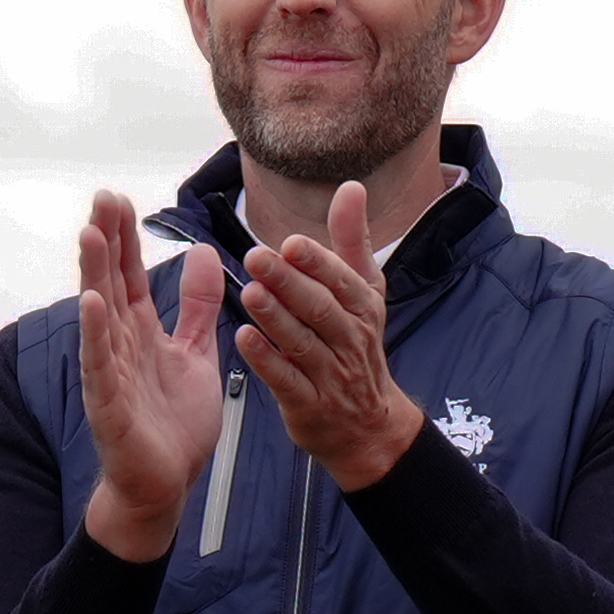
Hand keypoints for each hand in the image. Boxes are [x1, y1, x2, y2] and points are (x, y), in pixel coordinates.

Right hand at [76, 189, 229, 561]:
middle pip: (110, 283)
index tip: (117, 199)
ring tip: (89, 234)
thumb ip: (195, 307)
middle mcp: (119, 346)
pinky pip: (100, 364)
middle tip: (101, 197)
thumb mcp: (195, 352)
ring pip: (100, 316)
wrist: (165, 484)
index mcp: (140, 332)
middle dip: (106, 241)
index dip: (124, 238)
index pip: (129, 275)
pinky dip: (95, 334)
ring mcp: (110, 373)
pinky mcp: (109, 405)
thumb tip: (202, 253)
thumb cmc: (174, 424)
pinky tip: (92, 304)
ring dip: (93, 274)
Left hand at [237, 181, 422, 491]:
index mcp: (362, 309)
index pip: (341, 280)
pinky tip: (244, 339)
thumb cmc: (357, 348)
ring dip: (275, 318)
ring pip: (302, 342)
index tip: (290, 242)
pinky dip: (266, 360)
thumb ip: (351, 242)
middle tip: (256, 258)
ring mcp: (331, 374)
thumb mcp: (364, 294)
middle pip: (319, 308)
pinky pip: (287, 381)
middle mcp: (350, 339)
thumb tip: (351, 188)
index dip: (317, 262)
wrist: (369, 425)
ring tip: (249, 293)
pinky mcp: (309, 405)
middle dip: (289, 282)